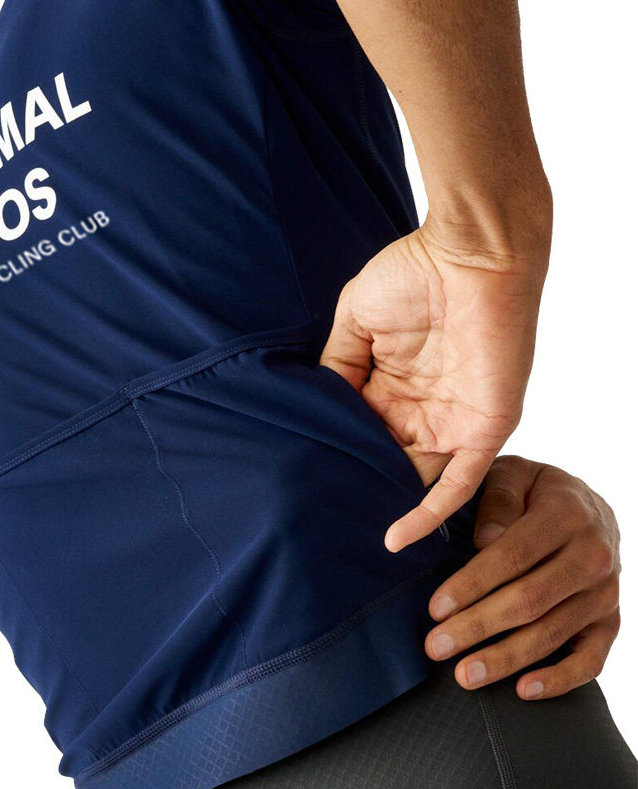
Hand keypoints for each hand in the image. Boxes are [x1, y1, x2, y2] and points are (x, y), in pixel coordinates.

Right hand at [320, 217, 547, 550]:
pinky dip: (428, 512)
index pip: (362, 432)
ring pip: (416, 479)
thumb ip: (336, 364)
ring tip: (341, 535)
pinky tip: (396, 538)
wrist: (474, 250)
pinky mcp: (485, 428)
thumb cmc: (415, 272)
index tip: (303, 480)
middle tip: (316, 519)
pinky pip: (458, 482)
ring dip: (385, 504)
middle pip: (387, 461)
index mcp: (394, 386)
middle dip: (359, 485)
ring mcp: (454, 421)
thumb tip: (317, 406)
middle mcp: (424, 410)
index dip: (337, 453)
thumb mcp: (356, 317)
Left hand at [425, 456, 620, 699]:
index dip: (472, 584)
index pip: (513, 556)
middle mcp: (593, 555)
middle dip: (478, 627)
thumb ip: (498, 498)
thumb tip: (484, 540)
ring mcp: (605, 592)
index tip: (435, 607)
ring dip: (506, 658)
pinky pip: (591, 659)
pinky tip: (523, 689)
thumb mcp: (513, 475)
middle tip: (436, 646)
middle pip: (530, 600)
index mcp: (566, 514)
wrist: (587, 505)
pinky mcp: (610, 620)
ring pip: (552, 633)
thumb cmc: (534, 490)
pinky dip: (559, 679)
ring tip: (464, 675)